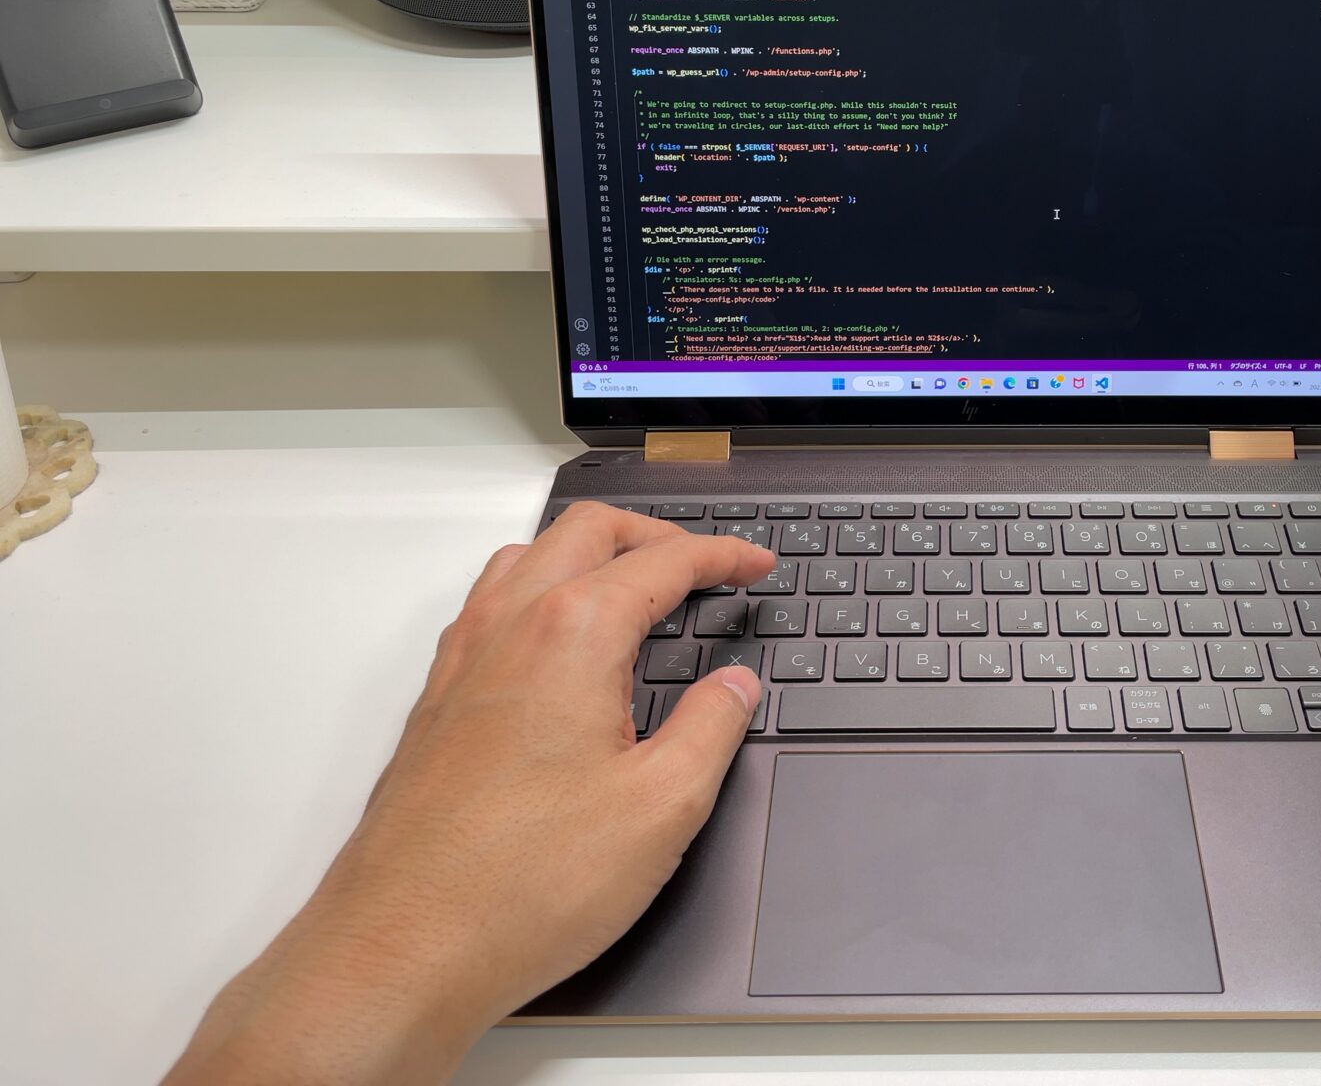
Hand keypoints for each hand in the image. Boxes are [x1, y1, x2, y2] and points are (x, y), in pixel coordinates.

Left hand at [164, 505, 774, 1085]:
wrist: (403, 949)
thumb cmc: (522, 886)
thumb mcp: (662, 809)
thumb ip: (711, 728)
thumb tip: (734, 686)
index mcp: (571, 635)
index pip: (661, 563)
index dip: (720, 556)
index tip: (754, 564)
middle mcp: (507, 629)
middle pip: (586, 533)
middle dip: (654, 535)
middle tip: (702, 565)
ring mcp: (460, 664)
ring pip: (527, 559)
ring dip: (588, 554)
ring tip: (634, 589)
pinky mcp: (435, 706)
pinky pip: (488, 608)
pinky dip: (539, 594)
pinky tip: (559, 649)